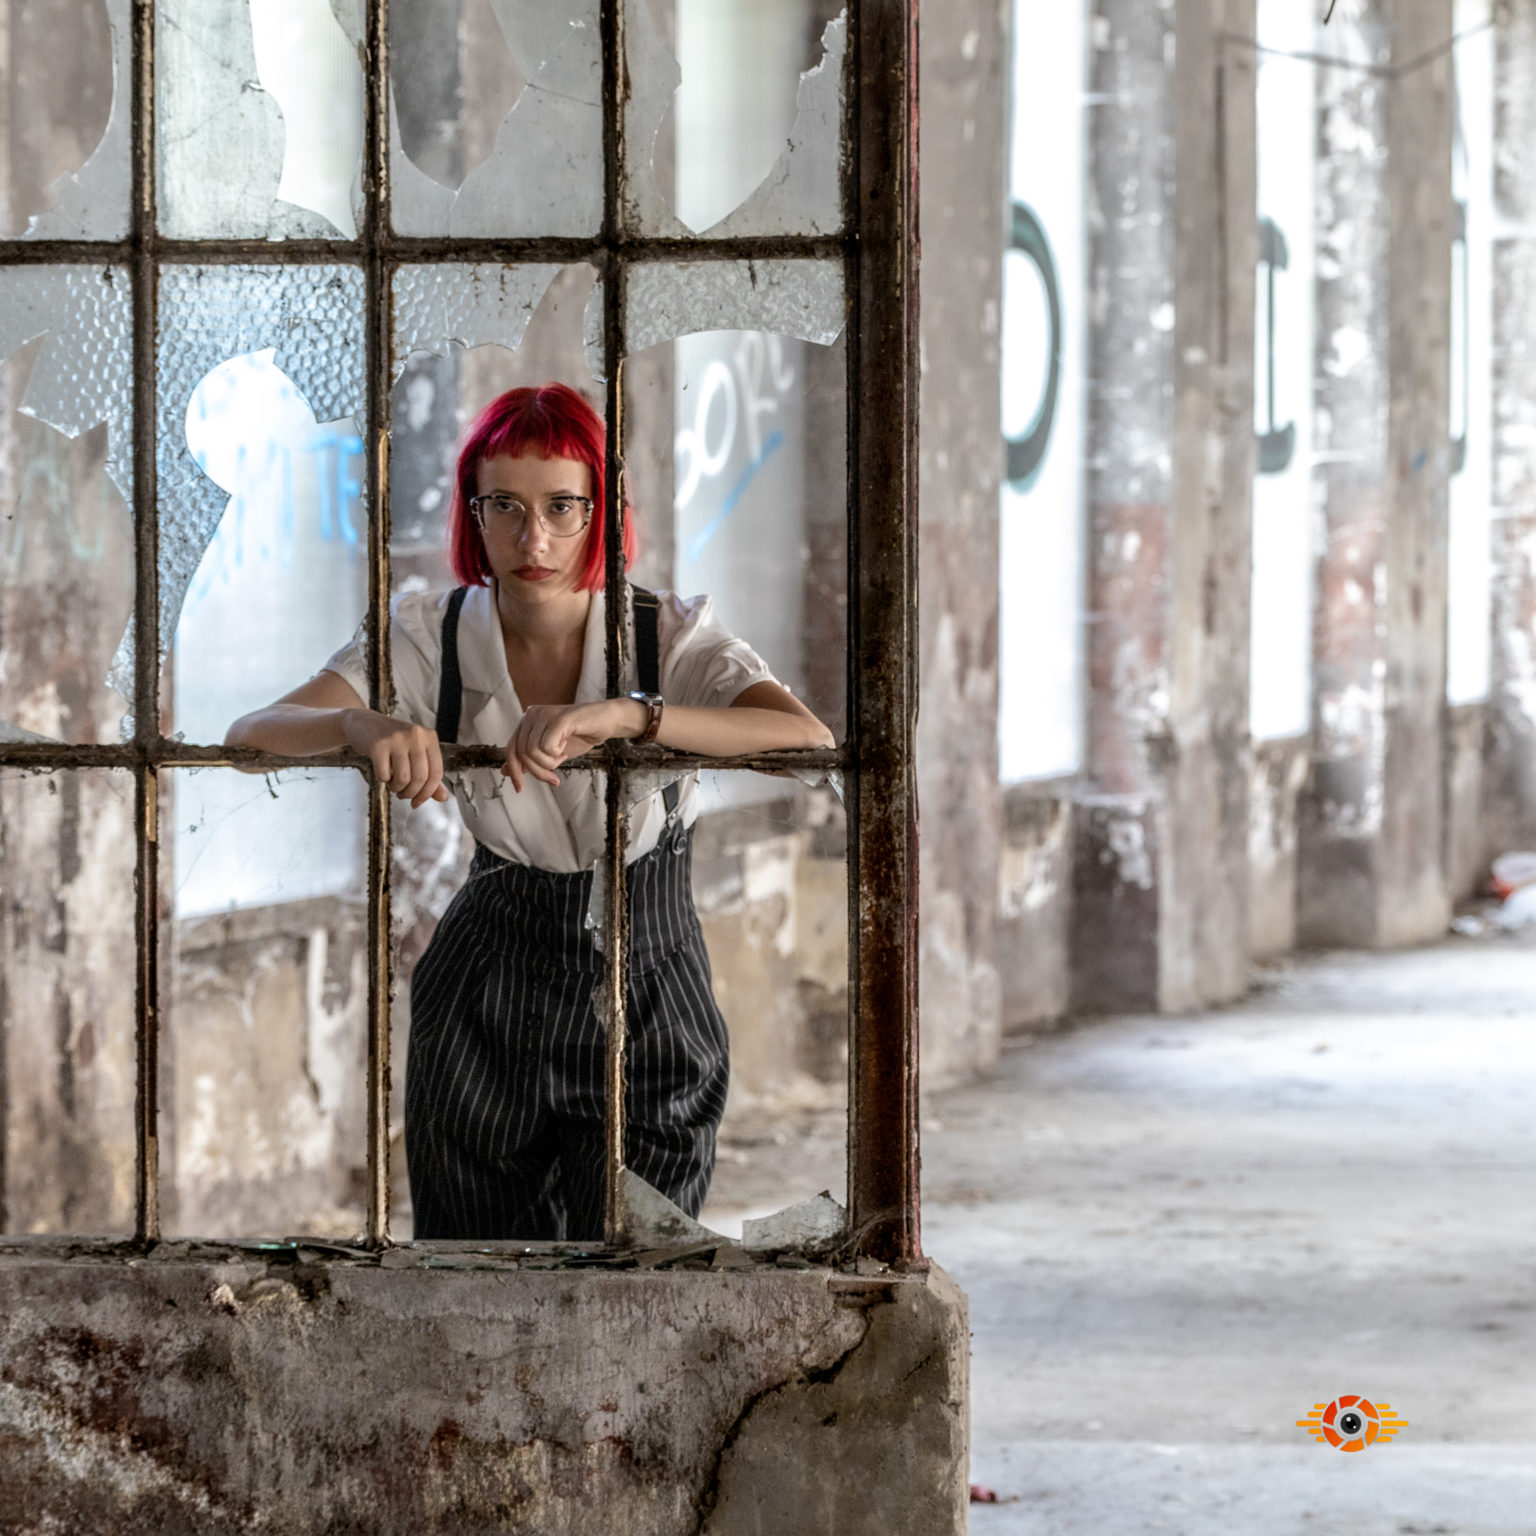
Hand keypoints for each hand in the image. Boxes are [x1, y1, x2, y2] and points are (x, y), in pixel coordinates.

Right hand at [342, 709, 449, 807]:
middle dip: (411, 793)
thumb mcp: (415, 753)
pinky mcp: (378, 745)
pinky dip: (383, 780)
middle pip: (420, 778)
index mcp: (429, 737)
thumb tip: (443, 798)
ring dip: (397, 788)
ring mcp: (397, 739)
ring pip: (403, 779)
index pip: (437, 772)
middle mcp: (416, 736)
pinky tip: (383, 773)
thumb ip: (430, 775)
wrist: (365, 723)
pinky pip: (384, 775)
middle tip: (403, 794)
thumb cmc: (393, 741)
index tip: (418, 802)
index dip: (428, 792)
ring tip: (393, 784)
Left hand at [502, 701, 623, 791]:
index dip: (514, 771)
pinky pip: (546, 747)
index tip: (520, 789)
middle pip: (521, 754)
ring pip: (532, 752)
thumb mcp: (550, 753)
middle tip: (553, 777)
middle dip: (537, 772)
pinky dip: (556, 754)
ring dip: (549, 764)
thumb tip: (504, 771)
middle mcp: (531, 715)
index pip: (511, 750)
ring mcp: (544, 714)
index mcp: (527, 722)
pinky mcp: (558, 718)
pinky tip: (566, 748)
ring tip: (563, 757)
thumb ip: (529, 760)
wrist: (606, 722)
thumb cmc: (579, 736)